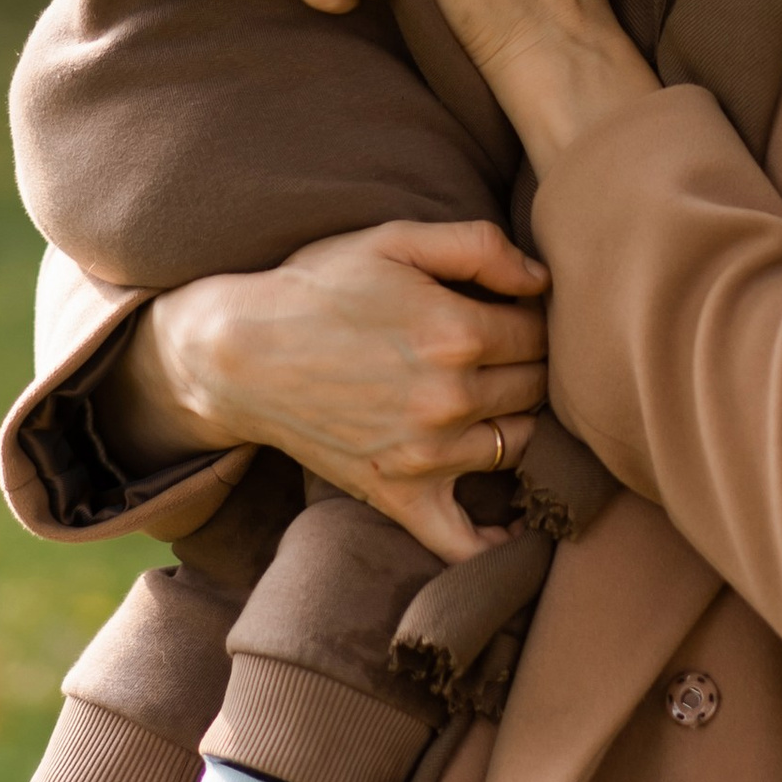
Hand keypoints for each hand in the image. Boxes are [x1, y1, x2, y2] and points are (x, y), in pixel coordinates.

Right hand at [140, 219, 546, 559]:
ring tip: (502, 401)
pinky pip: (463, 540)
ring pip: (518, 443)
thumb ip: (478, 246)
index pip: (538, 332)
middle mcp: (450, 399)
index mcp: (457, 332)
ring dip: (519, 421)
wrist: (239, 355)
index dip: (533, 317)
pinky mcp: (400, 495)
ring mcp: (427, 455)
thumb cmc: (317, 288)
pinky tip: (513, 528)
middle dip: (532, 364)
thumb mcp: (393, 239)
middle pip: (536, 386)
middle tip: (507, 351)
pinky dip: (496, 542)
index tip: (513, 312)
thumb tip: (542, 279)